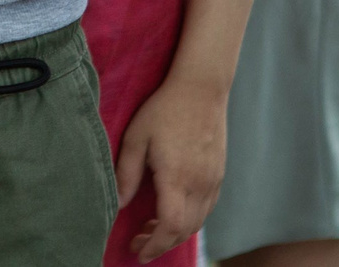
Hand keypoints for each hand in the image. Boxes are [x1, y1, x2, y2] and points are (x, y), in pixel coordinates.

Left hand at [116, 73, 228, 258]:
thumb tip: (119, 203)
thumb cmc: (165, 109)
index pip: (170, 227)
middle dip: (161, 242)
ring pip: (198, 221)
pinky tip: (174, 209)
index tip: (138, 251)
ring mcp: (213, 180)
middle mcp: (200, 184)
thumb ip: (126, 173)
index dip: (154, 245)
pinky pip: (207, 208)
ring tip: (153, 226)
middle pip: (184, 230)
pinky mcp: (219, 173)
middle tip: (139, 240)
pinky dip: (190, 218)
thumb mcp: (136, 137)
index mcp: (177, 178)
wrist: (202, 87)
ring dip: (176, 232)